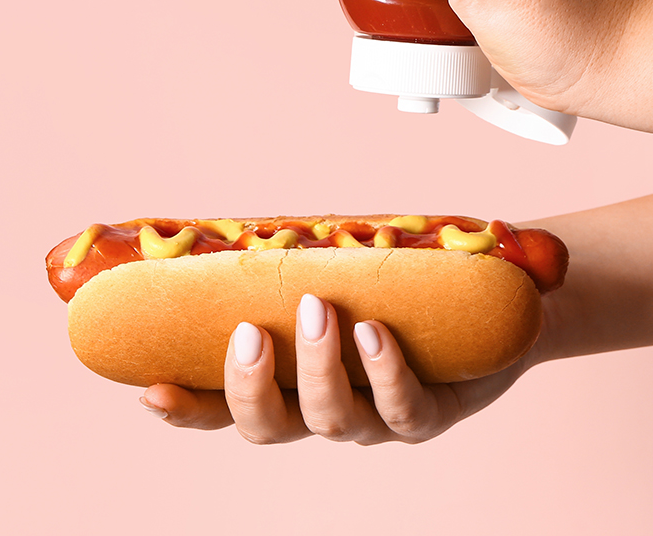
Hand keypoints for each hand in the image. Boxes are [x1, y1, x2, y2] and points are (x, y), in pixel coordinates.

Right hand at [140, 294, 529, 443]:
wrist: (502, 300)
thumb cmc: (414, 283)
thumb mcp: (351, 269)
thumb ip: (302, 261)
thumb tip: (248, 224)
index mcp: (299, 382)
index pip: (232, 409)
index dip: (190, 409)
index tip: (150, 387)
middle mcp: (333, 409)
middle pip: (271, 428)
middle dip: (250, 386)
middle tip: (249, 331)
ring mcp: (381, 419)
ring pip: (333, 419)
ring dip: (317, 366)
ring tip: (320, 310)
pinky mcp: (432, 416)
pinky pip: (403, 409)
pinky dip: (384, 371)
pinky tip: (374, 333)